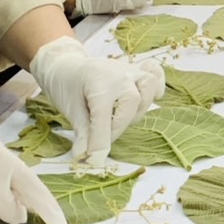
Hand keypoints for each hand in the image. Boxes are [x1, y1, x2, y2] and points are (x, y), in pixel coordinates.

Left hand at [29, 36, 162, 161]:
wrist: (67, 65)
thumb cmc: (67, 87)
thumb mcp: (70, 110)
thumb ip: (82, 133)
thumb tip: (84, 157)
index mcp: (98, 83)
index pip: (104, 117)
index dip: (100, 142)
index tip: (94, 158)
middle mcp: (118, 74)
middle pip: (132, 102)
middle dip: (118, 126)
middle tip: (101, 138)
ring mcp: (130, 70)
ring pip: (148, 87)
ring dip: (138, 109)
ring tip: (119, 119)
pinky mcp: (137, 71)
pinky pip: (155, 74)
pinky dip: (156, 87)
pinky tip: (147, 99)